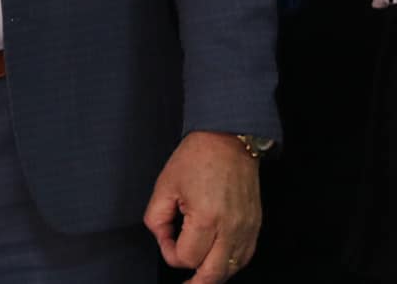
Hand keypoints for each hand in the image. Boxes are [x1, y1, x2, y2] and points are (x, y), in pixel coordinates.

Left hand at [144, 131, 261, 281]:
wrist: (228, 142)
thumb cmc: (195, 159)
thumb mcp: (164, 185)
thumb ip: (157, 217)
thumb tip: (163, 239)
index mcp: (206, 219)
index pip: (186, 257)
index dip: (170, 252)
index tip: (165, 237)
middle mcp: (231, 229)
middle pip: (213, 274)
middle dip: (196, 282)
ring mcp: (247, 230)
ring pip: (232, 269)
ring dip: (213, 274)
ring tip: (199, 276)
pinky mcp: (255, 226)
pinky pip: (244, 257)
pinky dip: (230, 263)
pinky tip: (217, 260)